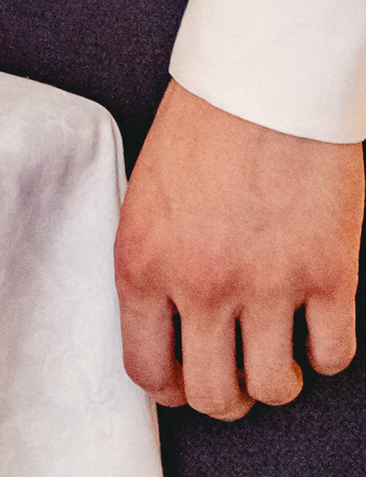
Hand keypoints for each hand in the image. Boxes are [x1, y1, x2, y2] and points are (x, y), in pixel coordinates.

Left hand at [114, 81, 362, 416]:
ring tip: (279, 357)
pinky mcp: (327, 272)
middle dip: (228, 396)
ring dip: (278, 380)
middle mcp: (201, 283)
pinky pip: (332, 353)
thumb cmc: (202, 126)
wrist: (265, 80)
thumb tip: (168, 324)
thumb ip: (154, 264)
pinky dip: (326, 353)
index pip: (147, 369)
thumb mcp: (146, 198)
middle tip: (239, 377)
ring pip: (275, 387)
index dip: (171, 388)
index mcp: (143, 264)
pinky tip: (318, 327)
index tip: (187, 382)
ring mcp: (268, 283)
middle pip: (215, 394)